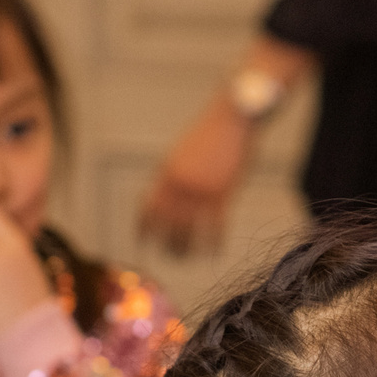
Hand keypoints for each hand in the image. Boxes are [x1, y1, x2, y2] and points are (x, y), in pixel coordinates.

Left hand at [137, 97, 251, 258]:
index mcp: (166, 173)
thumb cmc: (211, 134)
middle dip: (166, 242)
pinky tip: (214, 251)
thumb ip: (175, 175)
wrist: (233, 118)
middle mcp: (179, 184)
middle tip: (170, 255)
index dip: (144, 226)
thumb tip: (170, 198)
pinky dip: (213, 242)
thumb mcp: (183, 153)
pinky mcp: (223, 194)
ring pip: (188, 229)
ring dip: (185, 247)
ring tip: (187, 257)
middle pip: (166, 223)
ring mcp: (201, 190)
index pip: (148, 207)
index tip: (143, 240)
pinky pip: (215, 227)